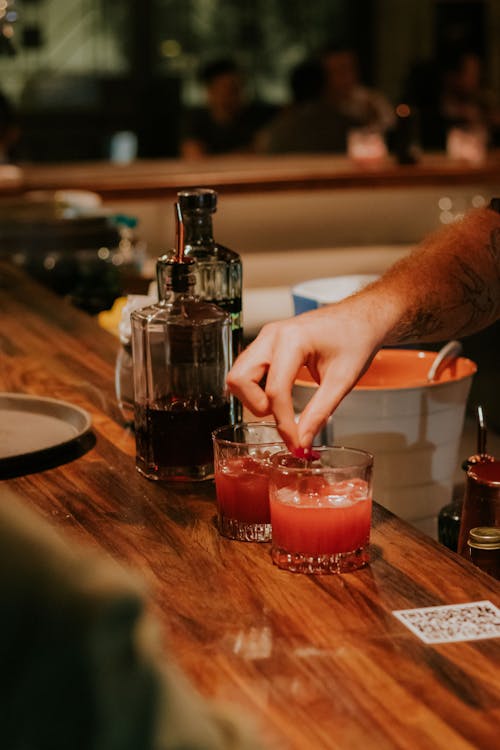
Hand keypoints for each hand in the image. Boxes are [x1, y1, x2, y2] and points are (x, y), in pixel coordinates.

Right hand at [227, 292, 390, 449]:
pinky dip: (257, 388)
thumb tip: (301, 441)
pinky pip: (247, 370)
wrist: (362, 318)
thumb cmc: (356, 338)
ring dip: (253, 397)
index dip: (283, 424)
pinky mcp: (267, 343)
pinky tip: (280, 393)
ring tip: (281, 403)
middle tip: (281, 415)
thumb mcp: (342, 381)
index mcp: (292, 340)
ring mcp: (266, 338)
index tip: (295, 443)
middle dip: (257, 405)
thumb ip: (319, 413)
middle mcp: (272, 335)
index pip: (275, 390)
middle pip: (240, 379)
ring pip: (238, 375)